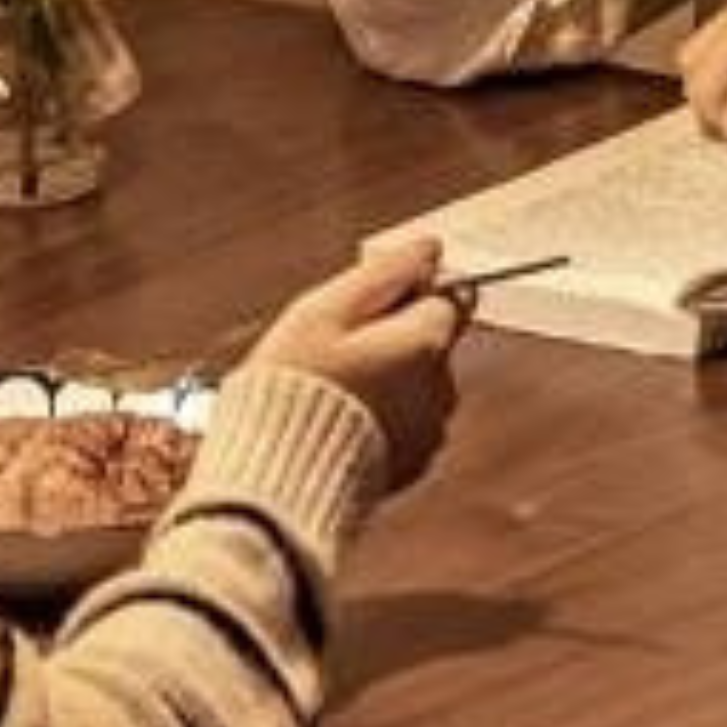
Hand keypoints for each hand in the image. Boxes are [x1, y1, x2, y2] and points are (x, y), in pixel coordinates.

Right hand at [241, 231, 466, 495]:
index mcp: (424, 345)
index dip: (407, 294)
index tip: (365, 307)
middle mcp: (439, 389)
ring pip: (420, 384)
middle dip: (394, 338)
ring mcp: (429, 431)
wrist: (278, 477)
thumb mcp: (325, 310)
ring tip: (334, 389)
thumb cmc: (294, 389)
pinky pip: (406, 422)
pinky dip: (382, 416)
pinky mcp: (413, 464)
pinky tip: (341, 419)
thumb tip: (428, 249)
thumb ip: (384, 274)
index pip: (448, 296)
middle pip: (432, 342)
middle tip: (336, 350)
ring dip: (388, 378)